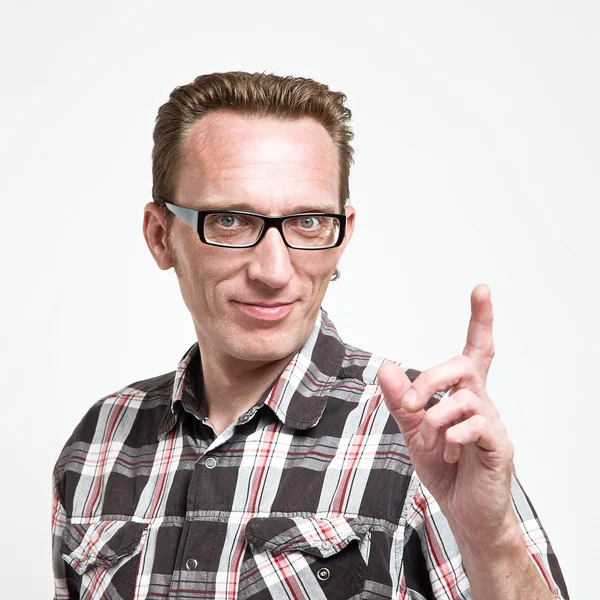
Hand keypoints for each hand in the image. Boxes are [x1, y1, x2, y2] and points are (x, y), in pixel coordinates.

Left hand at [378, 284, 516, 546]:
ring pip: (466, 397)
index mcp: (462, 394)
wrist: (464, 511)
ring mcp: (493, 424)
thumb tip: (385, 367)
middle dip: (431, 378)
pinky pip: (477, 426)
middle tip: (410, 403)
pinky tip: (448, 452)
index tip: (481, 289)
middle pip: (464, 365)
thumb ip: (401, 401)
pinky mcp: (499, 447)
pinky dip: (453, 436)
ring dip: (435, 416)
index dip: (480, 319)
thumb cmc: (444, 468)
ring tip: (429, 440)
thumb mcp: (412, 431)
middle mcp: (481, 402)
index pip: (476, 349)